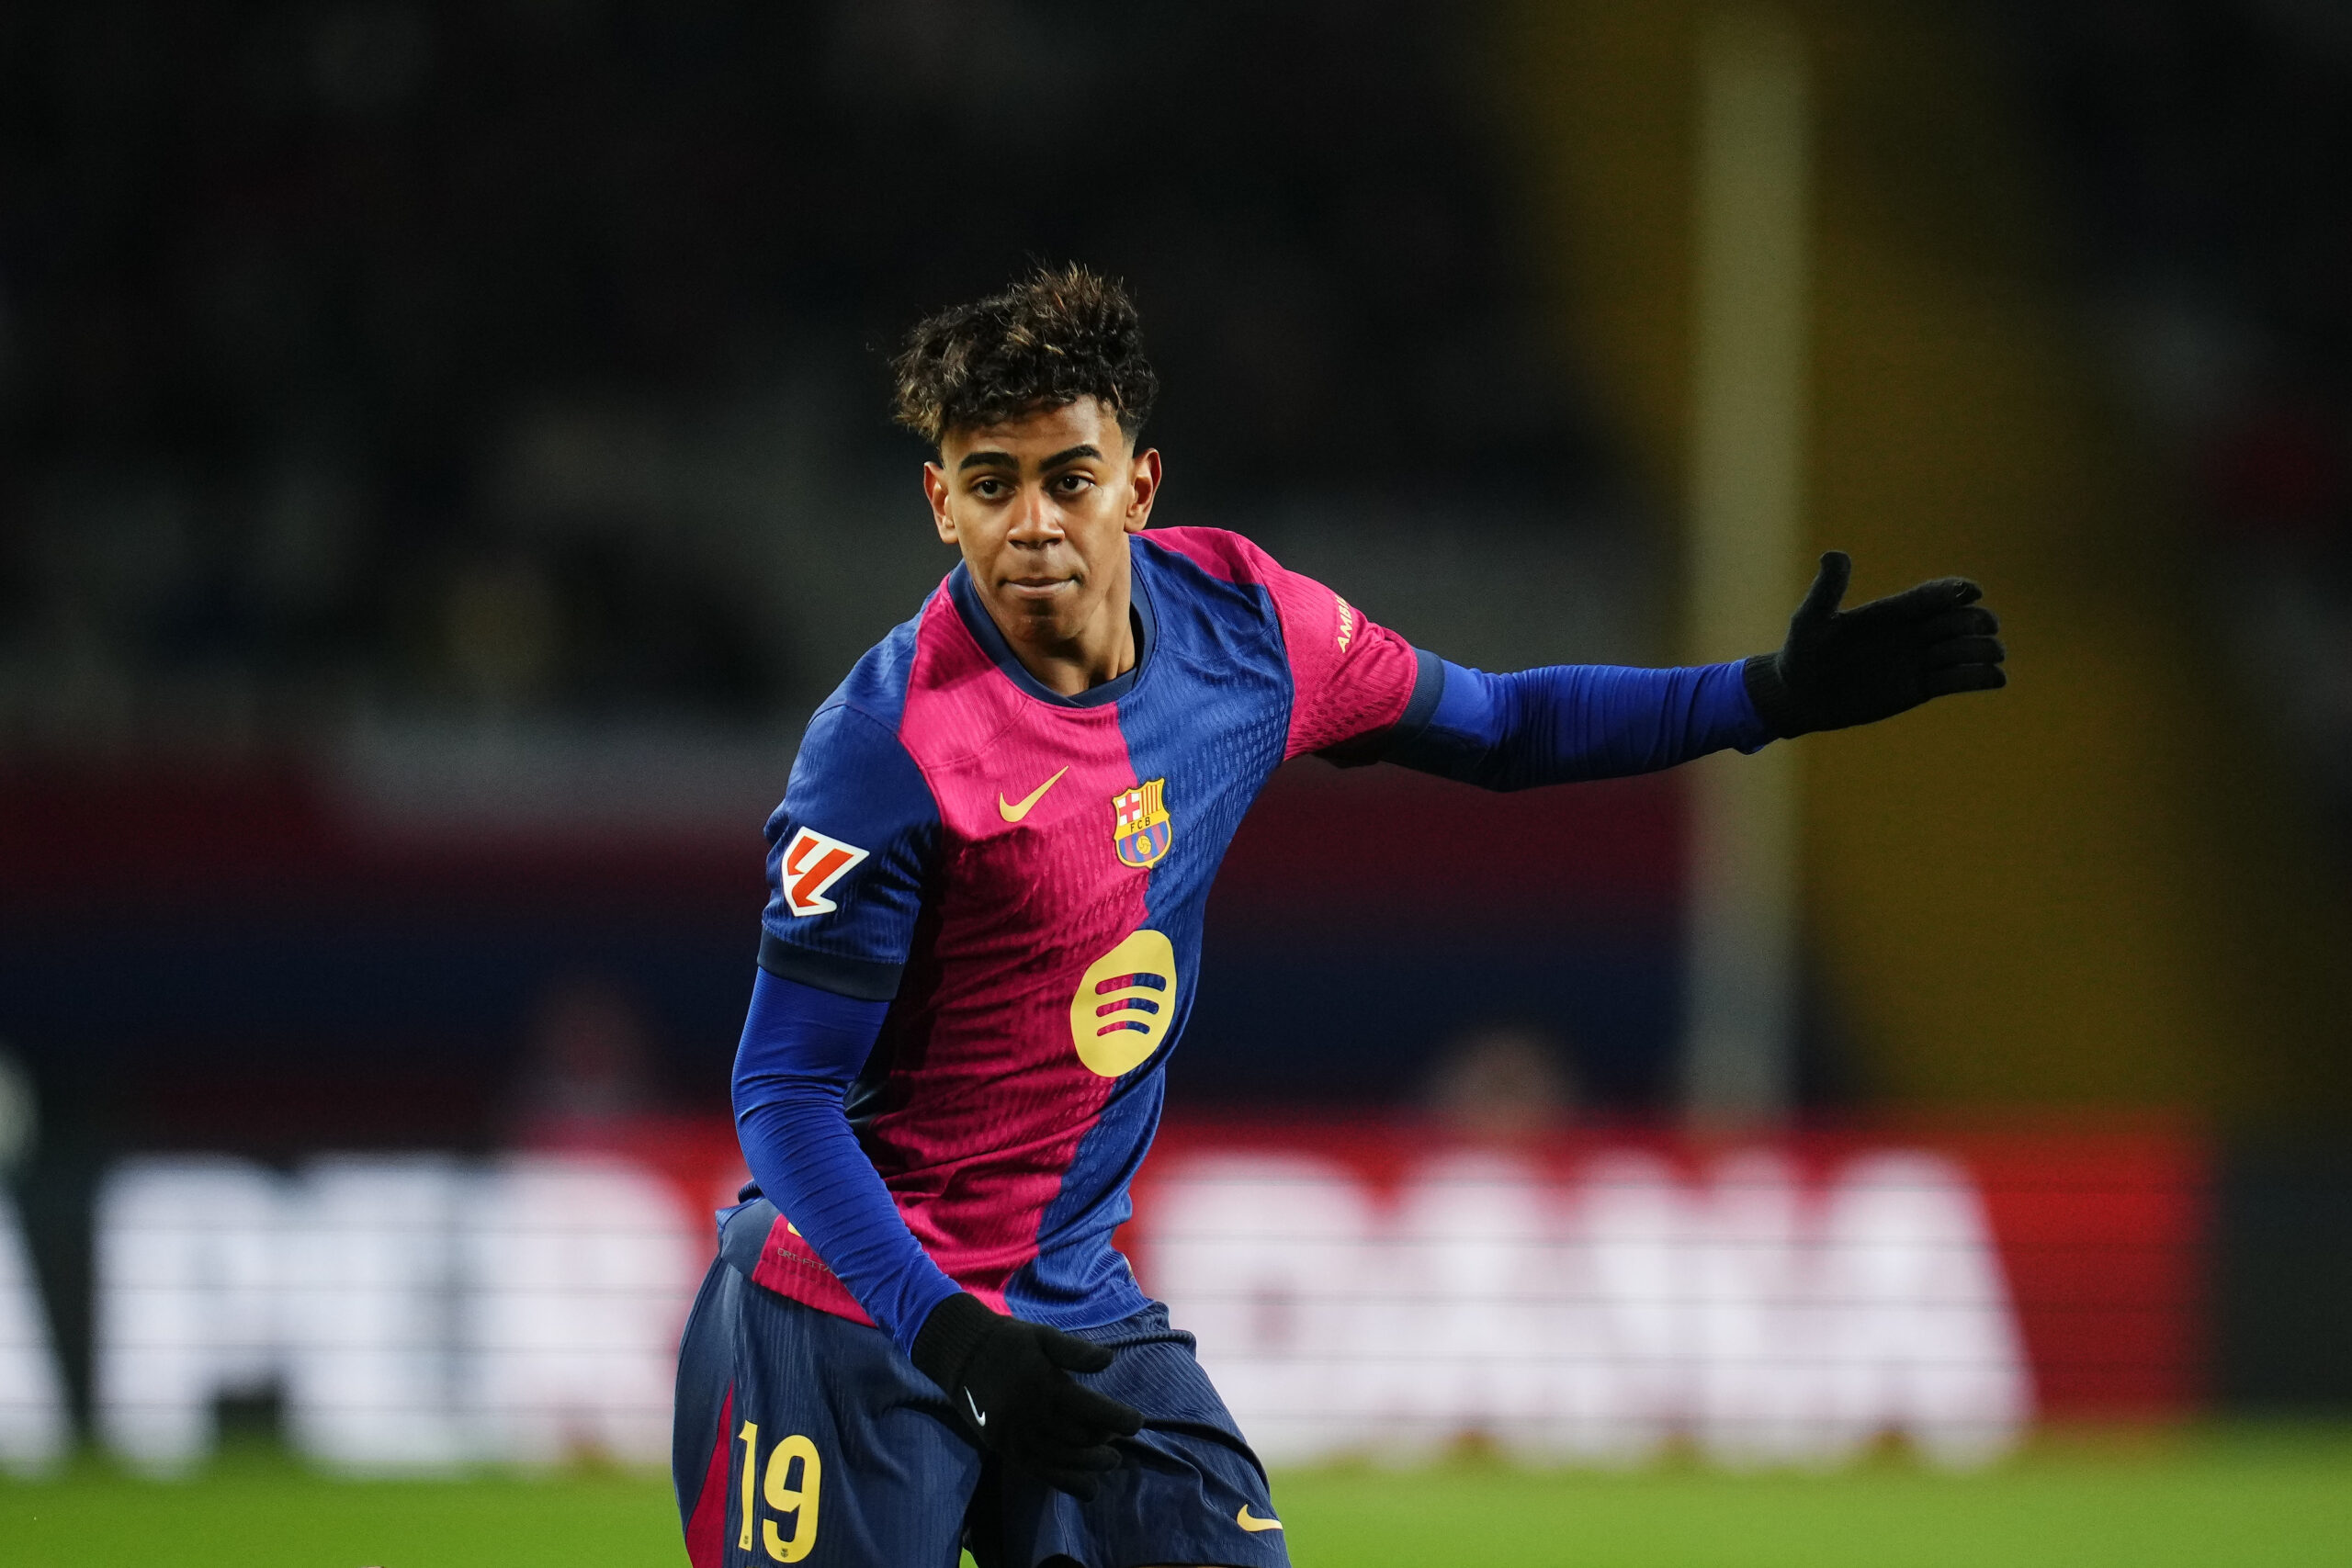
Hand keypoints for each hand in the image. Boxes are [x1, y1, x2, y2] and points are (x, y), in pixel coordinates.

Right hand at [910, 1292, 1142, 1497]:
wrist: (959, 1353)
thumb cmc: (1008, 1341)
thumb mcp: (1043, 1336)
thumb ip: (1075, 1351)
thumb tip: (1109, 1359)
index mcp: (1044, 1384)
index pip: (1090, 1409)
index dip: (1118, 1418)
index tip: (1137, 1422)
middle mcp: (1030, 1414)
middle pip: (1077, 1438)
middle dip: (1104, 1441)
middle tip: (1119, 1439)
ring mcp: (1014, 1434)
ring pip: (1061, 1459)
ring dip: (1089, 1464)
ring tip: (1110, 1462)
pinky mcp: (1003, 1447)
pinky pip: (1038, 1471)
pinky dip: (1065, 1481)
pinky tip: (1086, 1487)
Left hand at [1743, 551, 2005, 736]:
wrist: (1800, 695)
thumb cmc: (1801, 652)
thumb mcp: (1811, 620)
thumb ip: (1827, 590)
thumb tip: (1834, 554)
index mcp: (1892, 610)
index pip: (1934, 594)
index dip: (1956, 590)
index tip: (1968, 593)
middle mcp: (1911, 632)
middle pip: (1960, 619)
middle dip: (1976, 621)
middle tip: (1981, 630)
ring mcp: (1919, 660)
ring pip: (1966, 649)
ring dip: (1984, 650)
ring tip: (1990, 657)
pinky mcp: (1921, 687)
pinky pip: (1959, 681)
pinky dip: (1981, 678)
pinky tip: (1997, 679)